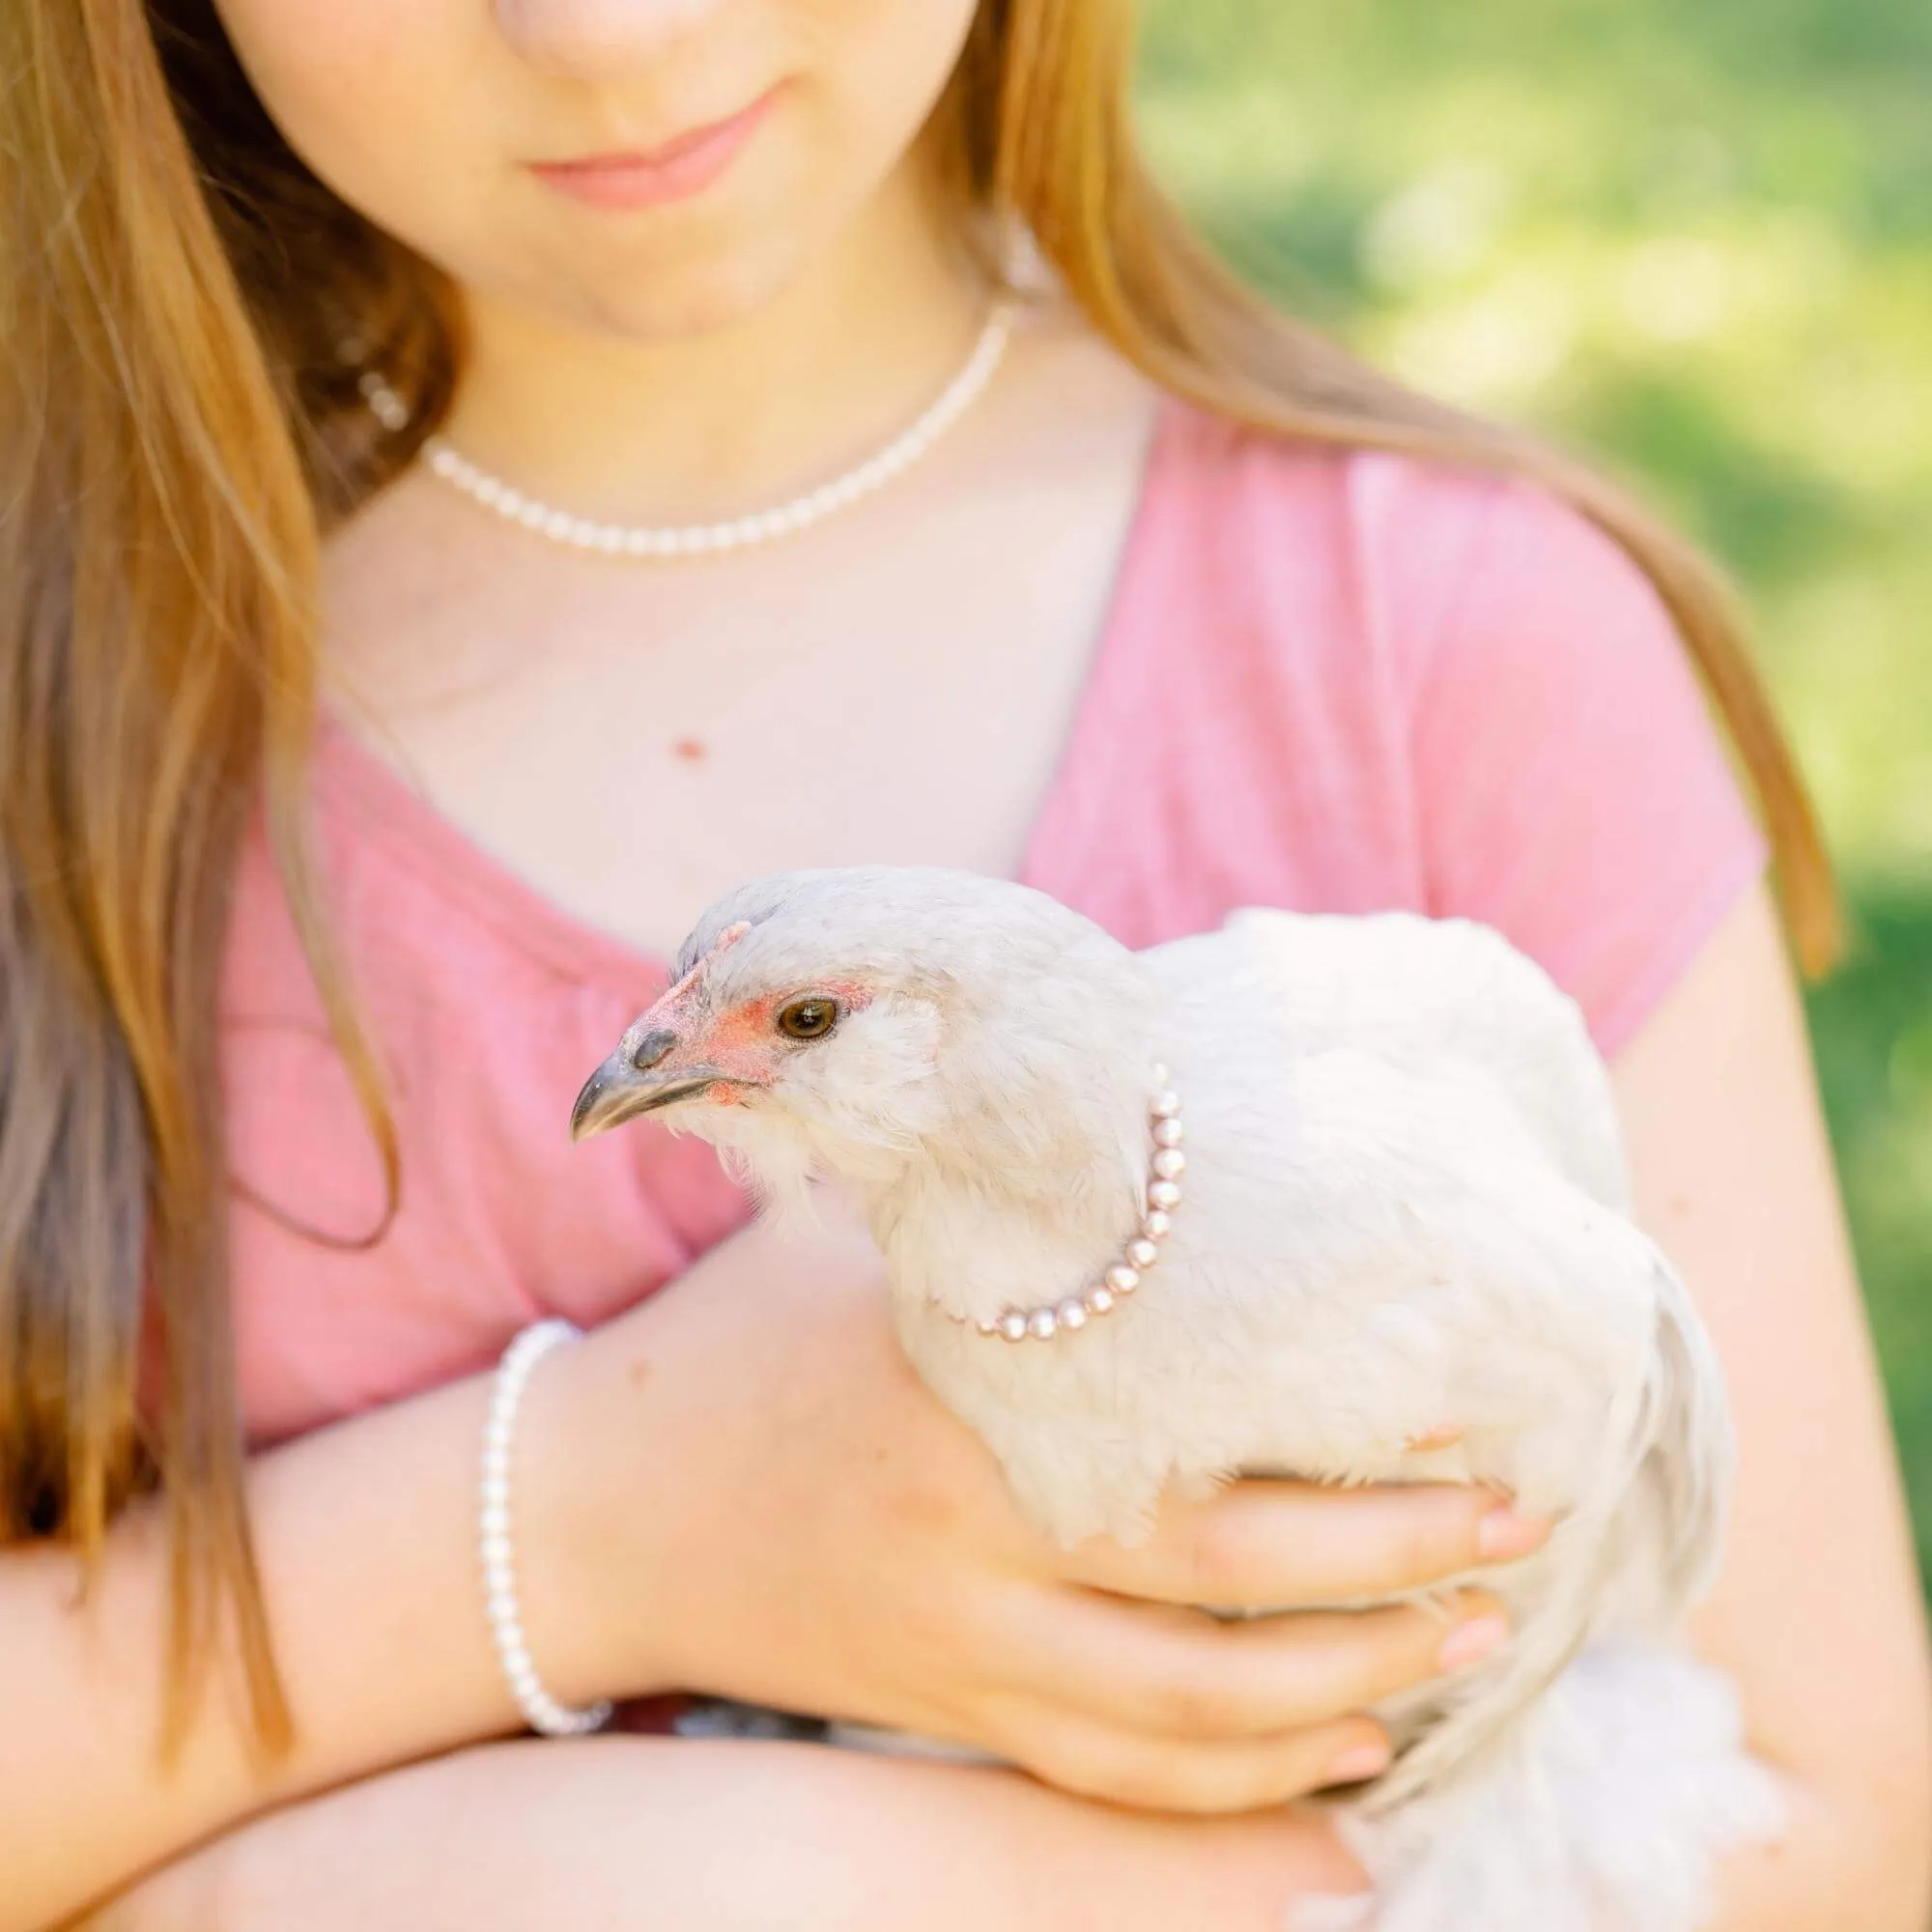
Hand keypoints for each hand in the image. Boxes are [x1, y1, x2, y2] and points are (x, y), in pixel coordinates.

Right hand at [522, 1199, 1543, 1813]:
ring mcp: (962, 1651)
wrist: (599, 1505)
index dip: (1357, 1465)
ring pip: (1193, 1720)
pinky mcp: (950, 1708)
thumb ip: (982, 1169)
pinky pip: (1120, 1777)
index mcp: (970, 1408)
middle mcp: (977, 1545)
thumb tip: (1129, 1069)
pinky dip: (1246, 1788)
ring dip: (1350, 1695)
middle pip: (1229, 1600)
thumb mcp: (857, 1225)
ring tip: (1466, 1646)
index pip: (1204, 1458)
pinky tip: (1349, 1756)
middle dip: (1395, 1573)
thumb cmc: (746, 1331)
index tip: (1478, 1421)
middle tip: (1515, 1532)